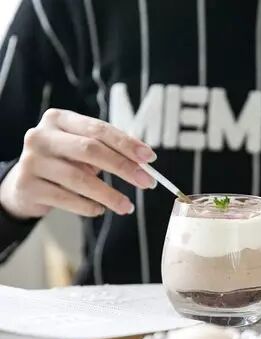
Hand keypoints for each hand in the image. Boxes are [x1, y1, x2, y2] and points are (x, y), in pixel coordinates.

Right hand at [0, 109, 156, 218]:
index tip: (150, 158)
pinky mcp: (28, 186)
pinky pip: (66, 199)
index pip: (99, 129)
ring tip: (127, 206)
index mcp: (59, 120)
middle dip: (124, 167)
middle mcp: (42, 136)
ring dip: (109, 194)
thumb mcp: (82, 150)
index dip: (127, 144)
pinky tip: (100, 210)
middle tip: (147, 182)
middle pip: (90, 150)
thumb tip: (144, 161)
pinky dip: (88, 206)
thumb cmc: (63, 163)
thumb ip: (109, 150)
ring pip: (79, 178)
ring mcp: (32, 161)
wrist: (25, 184)